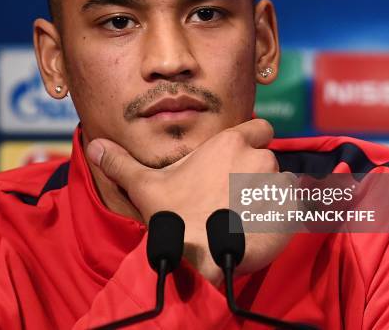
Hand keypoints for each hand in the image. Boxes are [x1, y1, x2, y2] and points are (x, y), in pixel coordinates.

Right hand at [86, 119, 291, 284]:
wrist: (202, 261)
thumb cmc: (175, 219)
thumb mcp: (145, 187)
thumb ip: (122, 163)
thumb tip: (94, 145)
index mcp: (230, 144)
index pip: (260, 128)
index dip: (253, 141)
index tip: (240, 159)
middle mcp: (260, 158)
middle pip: (268, 158)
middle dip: (255, 173)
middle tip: (232, 197)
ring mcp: (279, 185)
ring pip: (281, 184)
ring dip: (269, 196)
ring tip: (244, 216)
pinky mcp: (293, 213)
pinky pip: (294, 208)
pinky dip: (281, 217)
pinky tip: (258, 229)